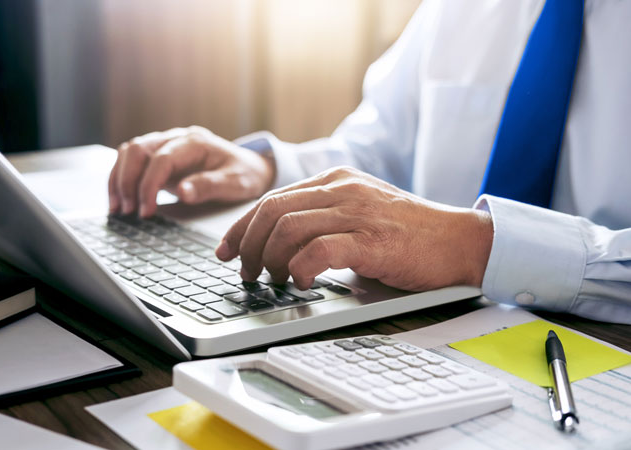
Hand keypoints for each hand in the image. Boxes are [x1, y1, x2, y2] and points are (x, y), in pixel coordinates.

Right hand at [109, 126, 275, 216]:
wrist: (250, 167)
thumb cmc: (244, 174)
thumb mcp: (235, 183)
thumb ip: (209, 186)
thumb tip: (183, 193)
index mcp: (195, 142)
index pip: (162, 158)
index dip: (149, 185)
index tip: (146, 211)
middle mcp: (176, 138)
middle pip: (138, 150)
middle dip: (127, 181)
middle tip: (127, 211)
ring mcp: (165, 144)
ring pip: (129, 153)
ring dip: (119, 180)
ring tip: (118, 209)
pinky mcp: (158, 156)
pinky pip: (131, 162)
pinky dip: (121, 179)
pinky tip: (119, 201)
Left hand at [216, 166, 492, 290]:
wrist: (459, 240)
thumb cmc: (409, 233)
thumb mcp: (360, 213)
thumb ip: (323, 219)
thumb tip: (278, 247)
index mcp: (335, 181)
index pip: (272, 199)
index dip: (241, 227)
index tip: (225, 250)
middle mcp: (341, 190)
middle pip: (271, 211)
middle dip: (247, 245)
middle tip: (246, 272)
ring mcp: (356, 212)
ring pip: (288, 228)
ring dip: (270, 259)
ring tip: (274, 280)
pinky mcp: (371, 240)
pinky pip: (319, 250)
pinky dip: (301, 269)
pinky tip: (304, 282)